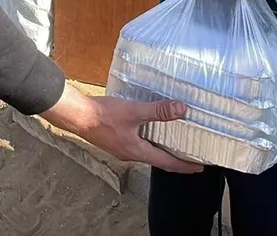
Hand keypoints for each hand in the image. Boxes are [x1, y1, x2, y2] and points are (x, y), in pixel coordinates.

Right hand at [41, 85, 201, 172]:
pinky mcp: (115, 140)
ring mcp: (122, 148)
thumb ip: (158, 111)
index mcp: (138, 151)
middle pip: (158, 159)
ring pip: (147, 152)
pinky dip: (149, 140)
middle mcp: (131, 154)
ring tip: (174, 142)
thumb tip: (181, 109)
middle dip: (175, 159)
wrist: (77, 116)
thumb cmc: (102, 116)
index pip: (167, 163)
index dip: (184, 165)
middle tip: (190, 155)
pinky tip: (149, 129)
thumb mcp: (134, 112)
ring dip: (161, 149)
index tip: (199, 167)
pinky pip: (137, 144)